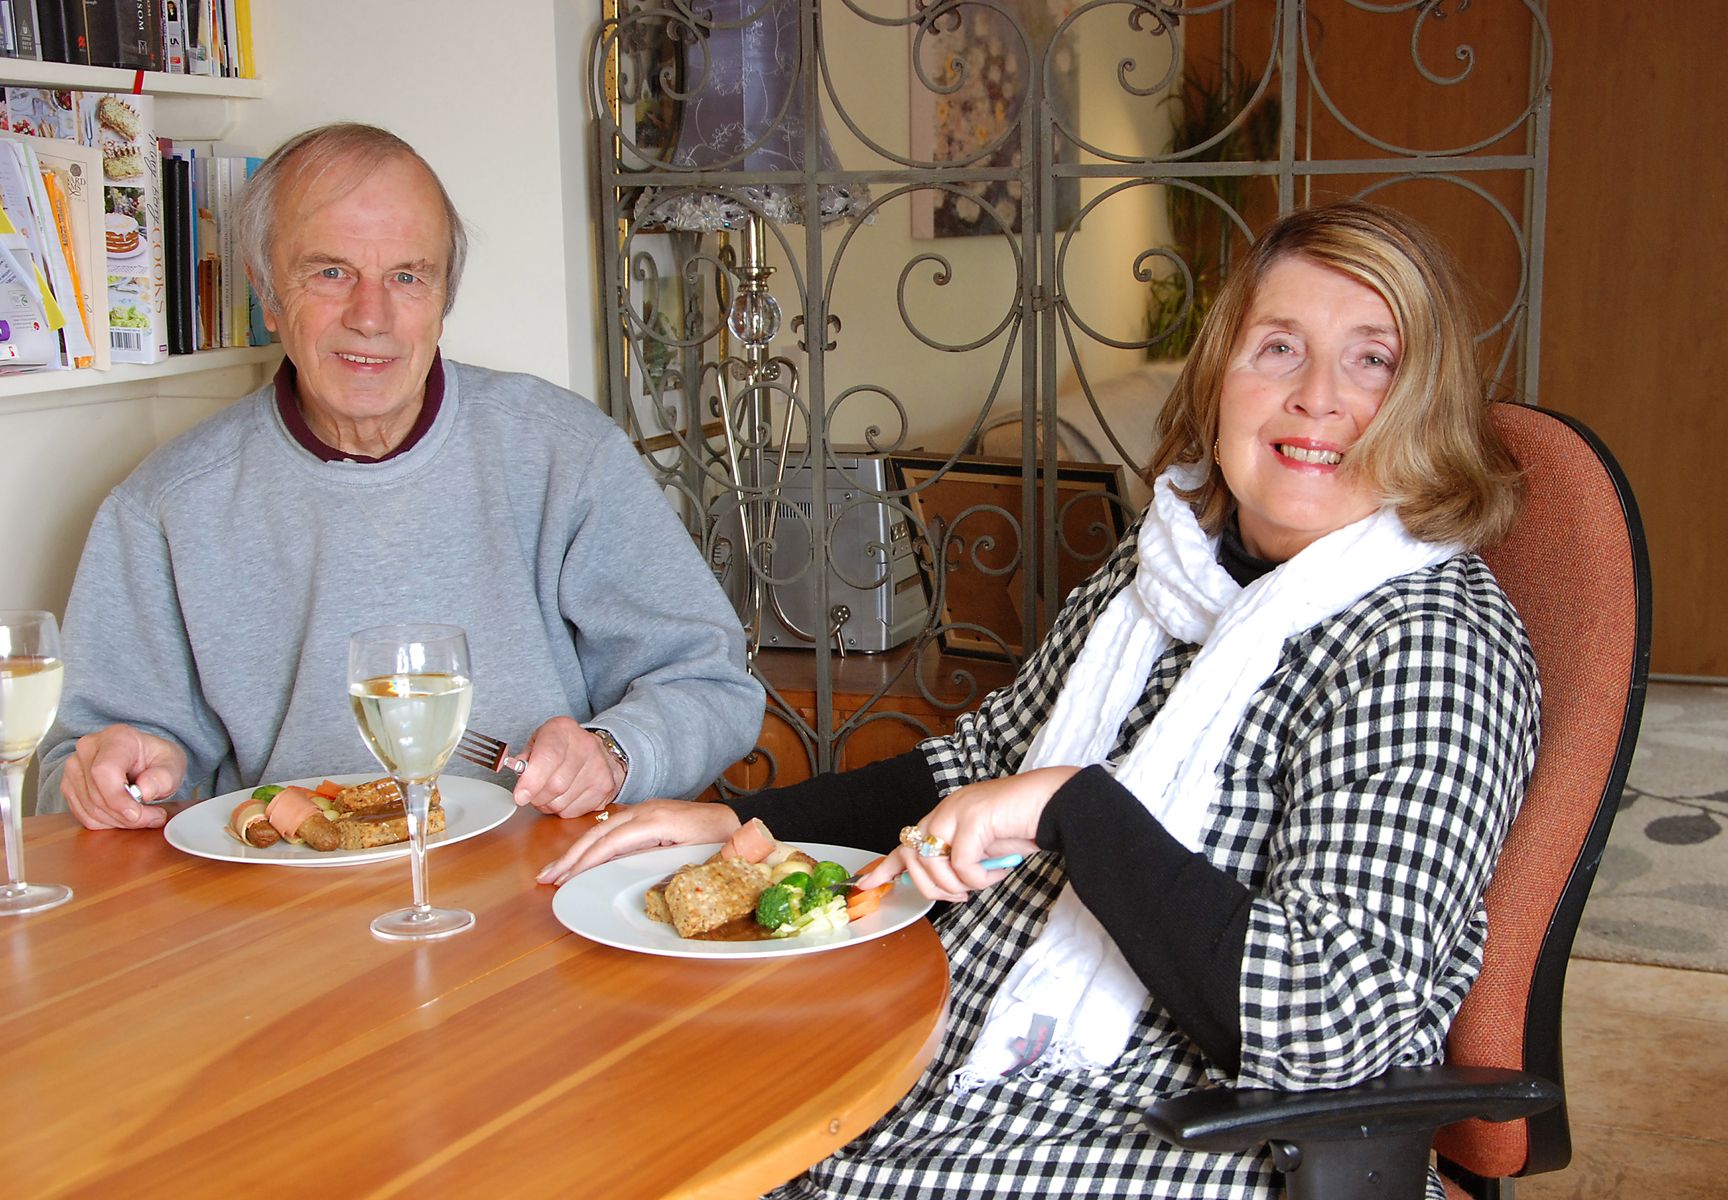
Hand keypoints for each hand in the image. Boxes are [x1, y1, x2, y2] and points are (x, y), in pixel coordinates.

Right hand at [59, 724, 185, 829]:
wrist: (142, 757)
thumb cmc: (157, 758)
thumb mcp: (173, 764)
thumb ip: (164, 777)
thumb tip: (144, 791)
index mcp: (116, 738)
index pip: (104, 771)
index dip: (117, 798)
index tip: (137, 814)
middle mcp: (89, 749)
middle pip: (97, 794)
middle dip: (125, 815)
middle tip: (153, 818)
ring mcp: (74, 767)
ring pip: (90, 808)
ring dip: (118, 821)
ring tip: (143, 816)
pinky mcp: (69, 786)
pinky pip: (83, 814)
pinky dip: (106, 822)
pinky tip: (124, 816)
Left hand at [512, 717, 624, 817]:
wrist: (600, 751)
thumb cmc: (562, 748)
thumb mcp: (539, 742)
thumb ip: (524, 759)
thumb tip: (519, 780)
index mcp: (563, 730)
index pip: (548, 757)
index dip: (531, 781)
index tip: (520, 796)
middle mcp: (585, 746)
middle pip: (555, 785)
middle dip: (537, 797)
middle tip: (532, 794)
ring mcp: (599, 768)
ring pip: (563, 802)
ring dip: (549, 805)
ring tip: (550, 794)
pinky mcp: (606, 787)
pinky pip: (574, 812)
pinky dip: (564, 810)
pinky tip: (566, 797)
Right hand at [535, 798, 741, 885]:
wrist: (734, 821)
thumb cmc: (721, 841)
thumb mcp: (696, 855)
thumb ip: (667, 862)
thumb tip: (637, 877)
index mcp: (658, 820)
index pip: (614, 842)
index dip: (589, 861)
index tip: (568, 879)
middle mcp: (646, 811)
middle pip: (600, 833)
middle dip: (571, 856)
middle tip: (547, 878)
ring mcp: (644, 811)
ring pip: (601, 830)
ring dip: (575, 852)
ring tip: (553, 872)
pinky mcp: (644, 816)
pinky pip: (611, 830)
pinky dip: (590, 846)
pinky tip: (577, 860)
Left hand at [857, 766, 1076, 901]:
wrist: (1054, 801)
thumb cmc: (1024, 823)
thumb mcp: (984, 846)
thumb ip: (960, 857)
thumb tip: (945, 884)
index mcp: (945, 815)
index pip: (906, 842)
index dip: (885, 867)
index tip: (866, 886)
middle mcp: (945, 810)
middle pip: (914, 858)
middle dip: (932, 887)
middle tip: (959, 895)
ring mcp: (957, 811)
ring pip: (934, 863)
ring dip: (959, 885)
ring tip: (983, 882)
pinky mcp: (973, 819)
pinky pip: (962, 864)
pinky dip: (980, 877)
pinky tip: (999, 870)